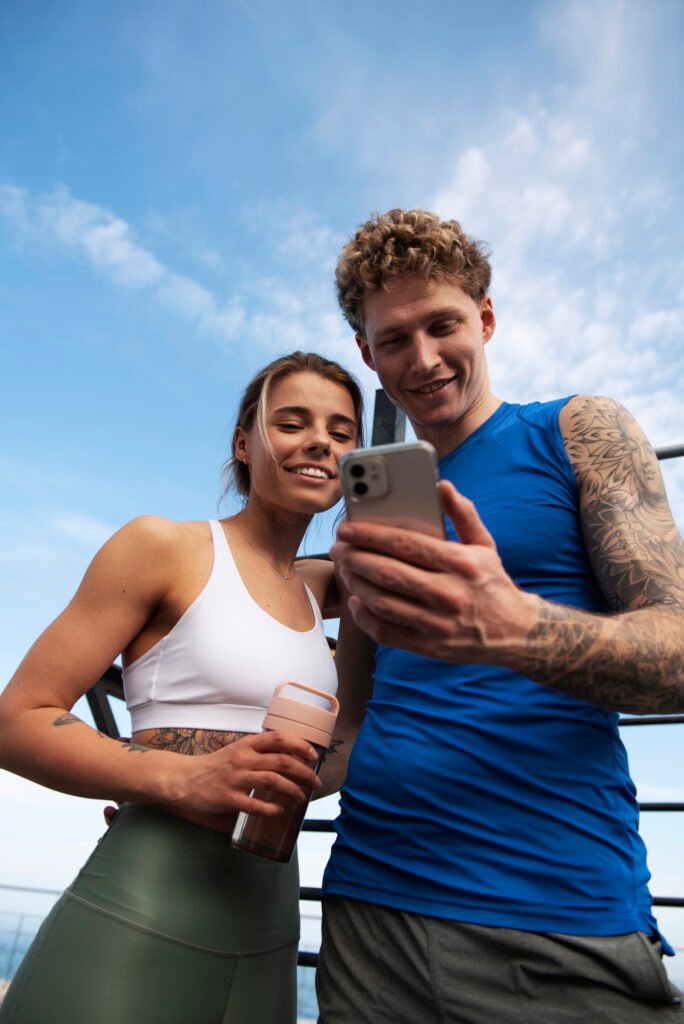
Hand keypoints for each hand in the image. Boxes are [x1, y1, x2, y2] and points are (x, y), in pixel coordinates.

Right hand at [164, 730, 321, 816]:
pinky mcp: (227, 798)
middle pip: (281, 761)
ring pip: (272, 781)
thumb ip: (258, 752)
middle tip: (315, 782)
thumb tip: (288, 758)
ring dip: (292, 790)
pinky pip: (253, 804)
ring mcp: (235, 778)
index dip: (300, 745)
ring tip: (301, 797)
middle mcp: (242, 758)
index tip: (314, 755)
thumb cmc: (215, 766)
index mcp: (246, 745)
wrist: (184, 779)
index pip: (279, 738)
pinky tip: (279, 811)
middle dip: (304, 772)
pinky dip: (270, 808)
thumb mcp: (237, 751)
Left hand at [330, 481, 537, 663]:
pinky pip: (386, 633)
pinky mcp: (430, 647)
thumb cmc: (492, 583)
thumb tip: (442, 485)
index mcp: (461, 563)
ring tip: (346, 569)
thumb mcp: (484, 545)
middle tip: (338, 547)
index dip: (371, 534)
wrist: (517, 633)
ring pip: (383, 601)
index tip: (348, 527)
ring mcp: (438, 623)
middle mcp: (449, 593)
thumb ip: (463, 514)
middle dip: (355, 557)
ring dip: (356, 583)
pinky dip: (365, 618)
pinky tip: (357, 601)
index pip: (406, 544)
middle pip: (388, 572)